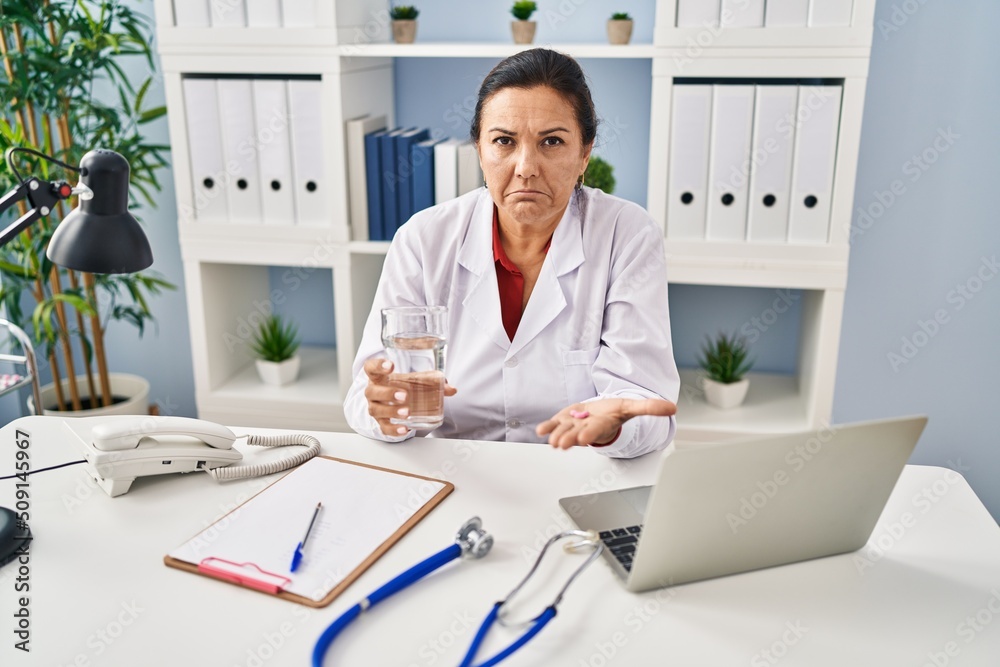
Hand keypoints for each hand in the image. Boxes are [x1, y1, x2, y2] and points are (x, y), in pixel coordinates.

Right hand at [363, 358, 456, 436]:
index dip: (378, 366)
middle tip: (404, 395)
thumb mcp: (415, 380)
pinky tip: (404, 429)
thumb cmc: (402, 386)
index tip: (391, 366)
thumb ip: (433, 382)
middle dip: (387, 393)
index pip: (371, 367)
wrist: (393, 401)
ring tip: (406, 412)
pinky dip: (393, 430)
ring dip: (391, 411)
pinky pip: (384, 428)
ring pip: (376, 410)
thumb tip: (451, 389)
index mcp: (378, 376)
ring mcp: (375, 407)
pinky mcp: (381, 422)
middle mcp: (373, 392)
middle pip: (371, 391)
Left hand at [537, 397, 676, 449]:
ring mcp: (572, 426)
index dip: (590, 433)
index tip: (585, 438)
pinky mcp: (562, 421)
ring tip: (551, 440)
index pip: (596, 430)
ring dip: (556, 435)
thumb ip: (650, 408)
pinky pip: (553, 425)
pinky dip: (547, 428)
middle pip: (576, 434)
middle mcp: (585, 428)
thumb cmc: (613, 413)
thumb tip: (673, 408)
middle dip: (569, 439)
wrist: (599, 416)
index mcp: (601, 425)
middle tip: (561, 444)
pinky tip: (540, 430)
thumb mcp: (632, 407)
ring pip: (563, 431)